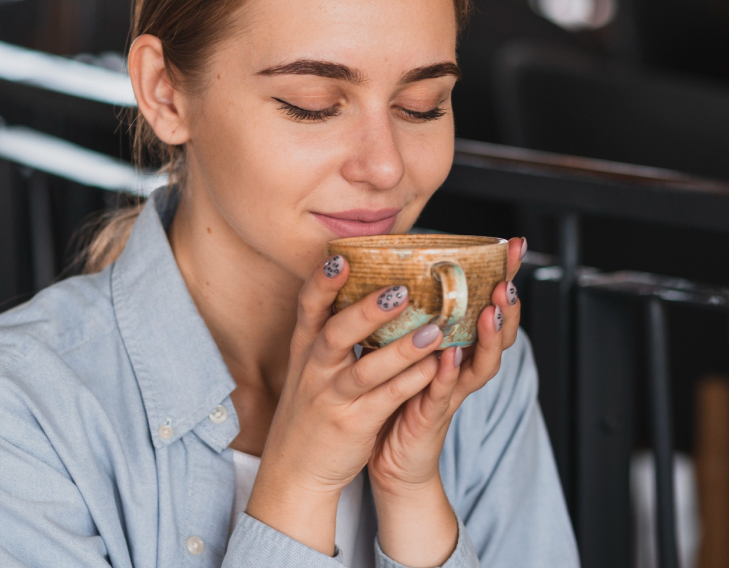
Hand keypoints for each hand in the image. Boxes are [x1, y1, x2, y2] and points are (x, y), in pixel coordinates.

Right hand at [245, 256, 442, 554]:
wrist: (294, 471)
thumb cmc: (312, 410)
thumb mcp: (310, 367)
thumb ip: (331, 332)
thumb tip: (361, 287)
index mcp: (305, 350)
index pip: (308, 308)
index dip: (322, 282)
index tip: (341, 256)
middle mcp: (315, 371)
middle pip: (335, 333)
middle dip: (366, 311)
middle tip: (400, 289)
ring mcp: (332, 399)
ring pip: (364, 370)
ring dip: (400, 350)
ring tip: (434, 330)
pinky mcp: (351, 425)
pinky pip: (384, 400)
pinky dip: (410, 383)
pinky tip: (435, 368)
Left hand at [368, 237, 526, 565]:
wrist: (390, 460)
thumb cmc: (398, 399)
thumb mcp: (410, 348)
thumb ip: (416, 315)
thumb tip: (403, 262)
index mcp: (461, 346)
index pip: (490, 305)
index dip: (506, 276)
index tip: (514, 246)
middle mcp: (464, 368)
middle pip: (499, 333)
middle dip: (508, 305)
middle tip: (509, 280)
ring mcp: (452, 392)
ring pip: (482, 363)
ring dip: (489, 336)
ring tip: (492, 311)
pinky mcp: (432, 416)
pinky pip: (444, 393)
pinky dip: (450, 374)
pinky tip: (450, 355)